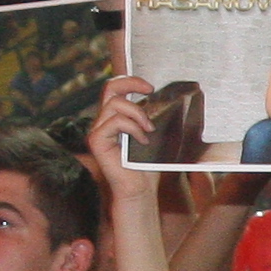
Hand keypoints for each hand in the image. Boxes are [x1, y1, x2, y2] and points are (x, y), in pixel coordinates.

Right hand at [85, 79, 161, 197]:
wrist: (140, 190)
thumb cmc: (148, 165)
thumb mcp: (155, 135)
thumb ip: (154, 117)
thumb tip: (174, 98)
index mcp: (114, 117)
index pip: (114, 89)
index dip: (130, 81)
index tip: (150, 87)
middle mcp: (102, 121)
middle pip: (109, 88)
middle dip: (130, 83)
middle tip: (150, 90)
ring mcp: (97, 130)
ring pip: (115, 105)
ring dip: (137, 113)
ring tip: (149, 129)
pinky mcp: (96, 141)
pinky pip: (115, 122)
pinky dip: (132, 128)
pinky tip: (143, 140)